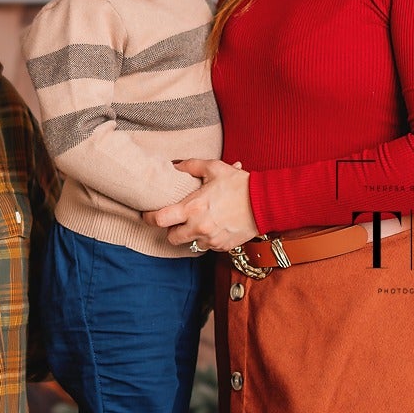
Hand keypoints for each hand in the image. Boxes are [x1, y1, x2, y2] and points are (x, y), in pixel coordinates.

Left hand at [143, 158, 257, 250]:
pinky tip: (215, 225)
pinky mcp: (222, 247)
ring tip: (200, 221)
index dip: (149, 218)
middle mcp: (199, 227)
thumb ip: (191, 165)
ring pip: (190, 243)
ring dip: (191, 235)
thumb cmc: (239, 184)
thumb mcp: (215, 168)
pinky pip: (207, 246)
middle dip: (172, 230)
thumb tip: (175, 166)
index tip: (148, 215)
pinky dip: (208, 238)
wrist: (265, 203)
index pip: (160, 220)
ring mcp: (211, 239)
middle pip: (171, 238)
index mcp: (193, 208)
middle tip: (178, 220)